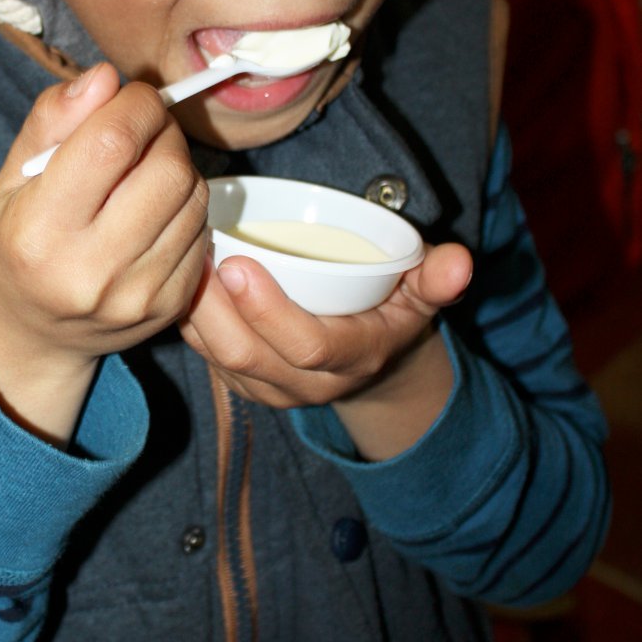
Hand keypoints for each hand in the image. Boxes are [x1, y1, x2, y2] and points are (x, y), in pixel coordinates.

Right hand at [0, 62, 208, 443]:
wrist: (28, 335)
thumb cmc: (14, 244)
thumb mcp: (11, 178)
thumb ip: (52, 121)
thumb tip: (105, 77)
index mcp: (39, 232)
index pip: (111, 142)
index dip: (134, 104)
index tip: (131, 97)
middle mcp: (91, 271)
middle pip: (167, 169)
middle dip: (162, 132)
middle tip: (142, 131)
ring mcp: (137, 296)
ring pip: (195, 198)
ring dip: (179, 168)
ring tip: (143, 173)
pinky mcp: (170, 307)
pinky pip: (203, 232)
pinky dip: (186, 208)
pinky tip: (154, 212)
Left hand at [179, 242, 472, 458]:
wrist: (370, 364)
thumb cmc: (392, 310)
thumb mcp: (423, 293)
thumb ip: (438, 278)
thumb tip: (460, 262)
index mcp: (353, 358)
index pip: (307, 346)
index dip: (269, 310)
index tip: (238, 262)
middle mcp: (307, 385)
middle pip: (247, 355)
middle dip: (215, 307)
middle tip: (198, 251)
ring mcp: (269, 390)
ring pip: (216, 357)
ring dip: (195, 310)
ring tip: (184, 257)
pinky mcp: (239, 384)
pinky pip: (203, 355)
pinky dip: (189, 317)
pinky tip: (182, 277)